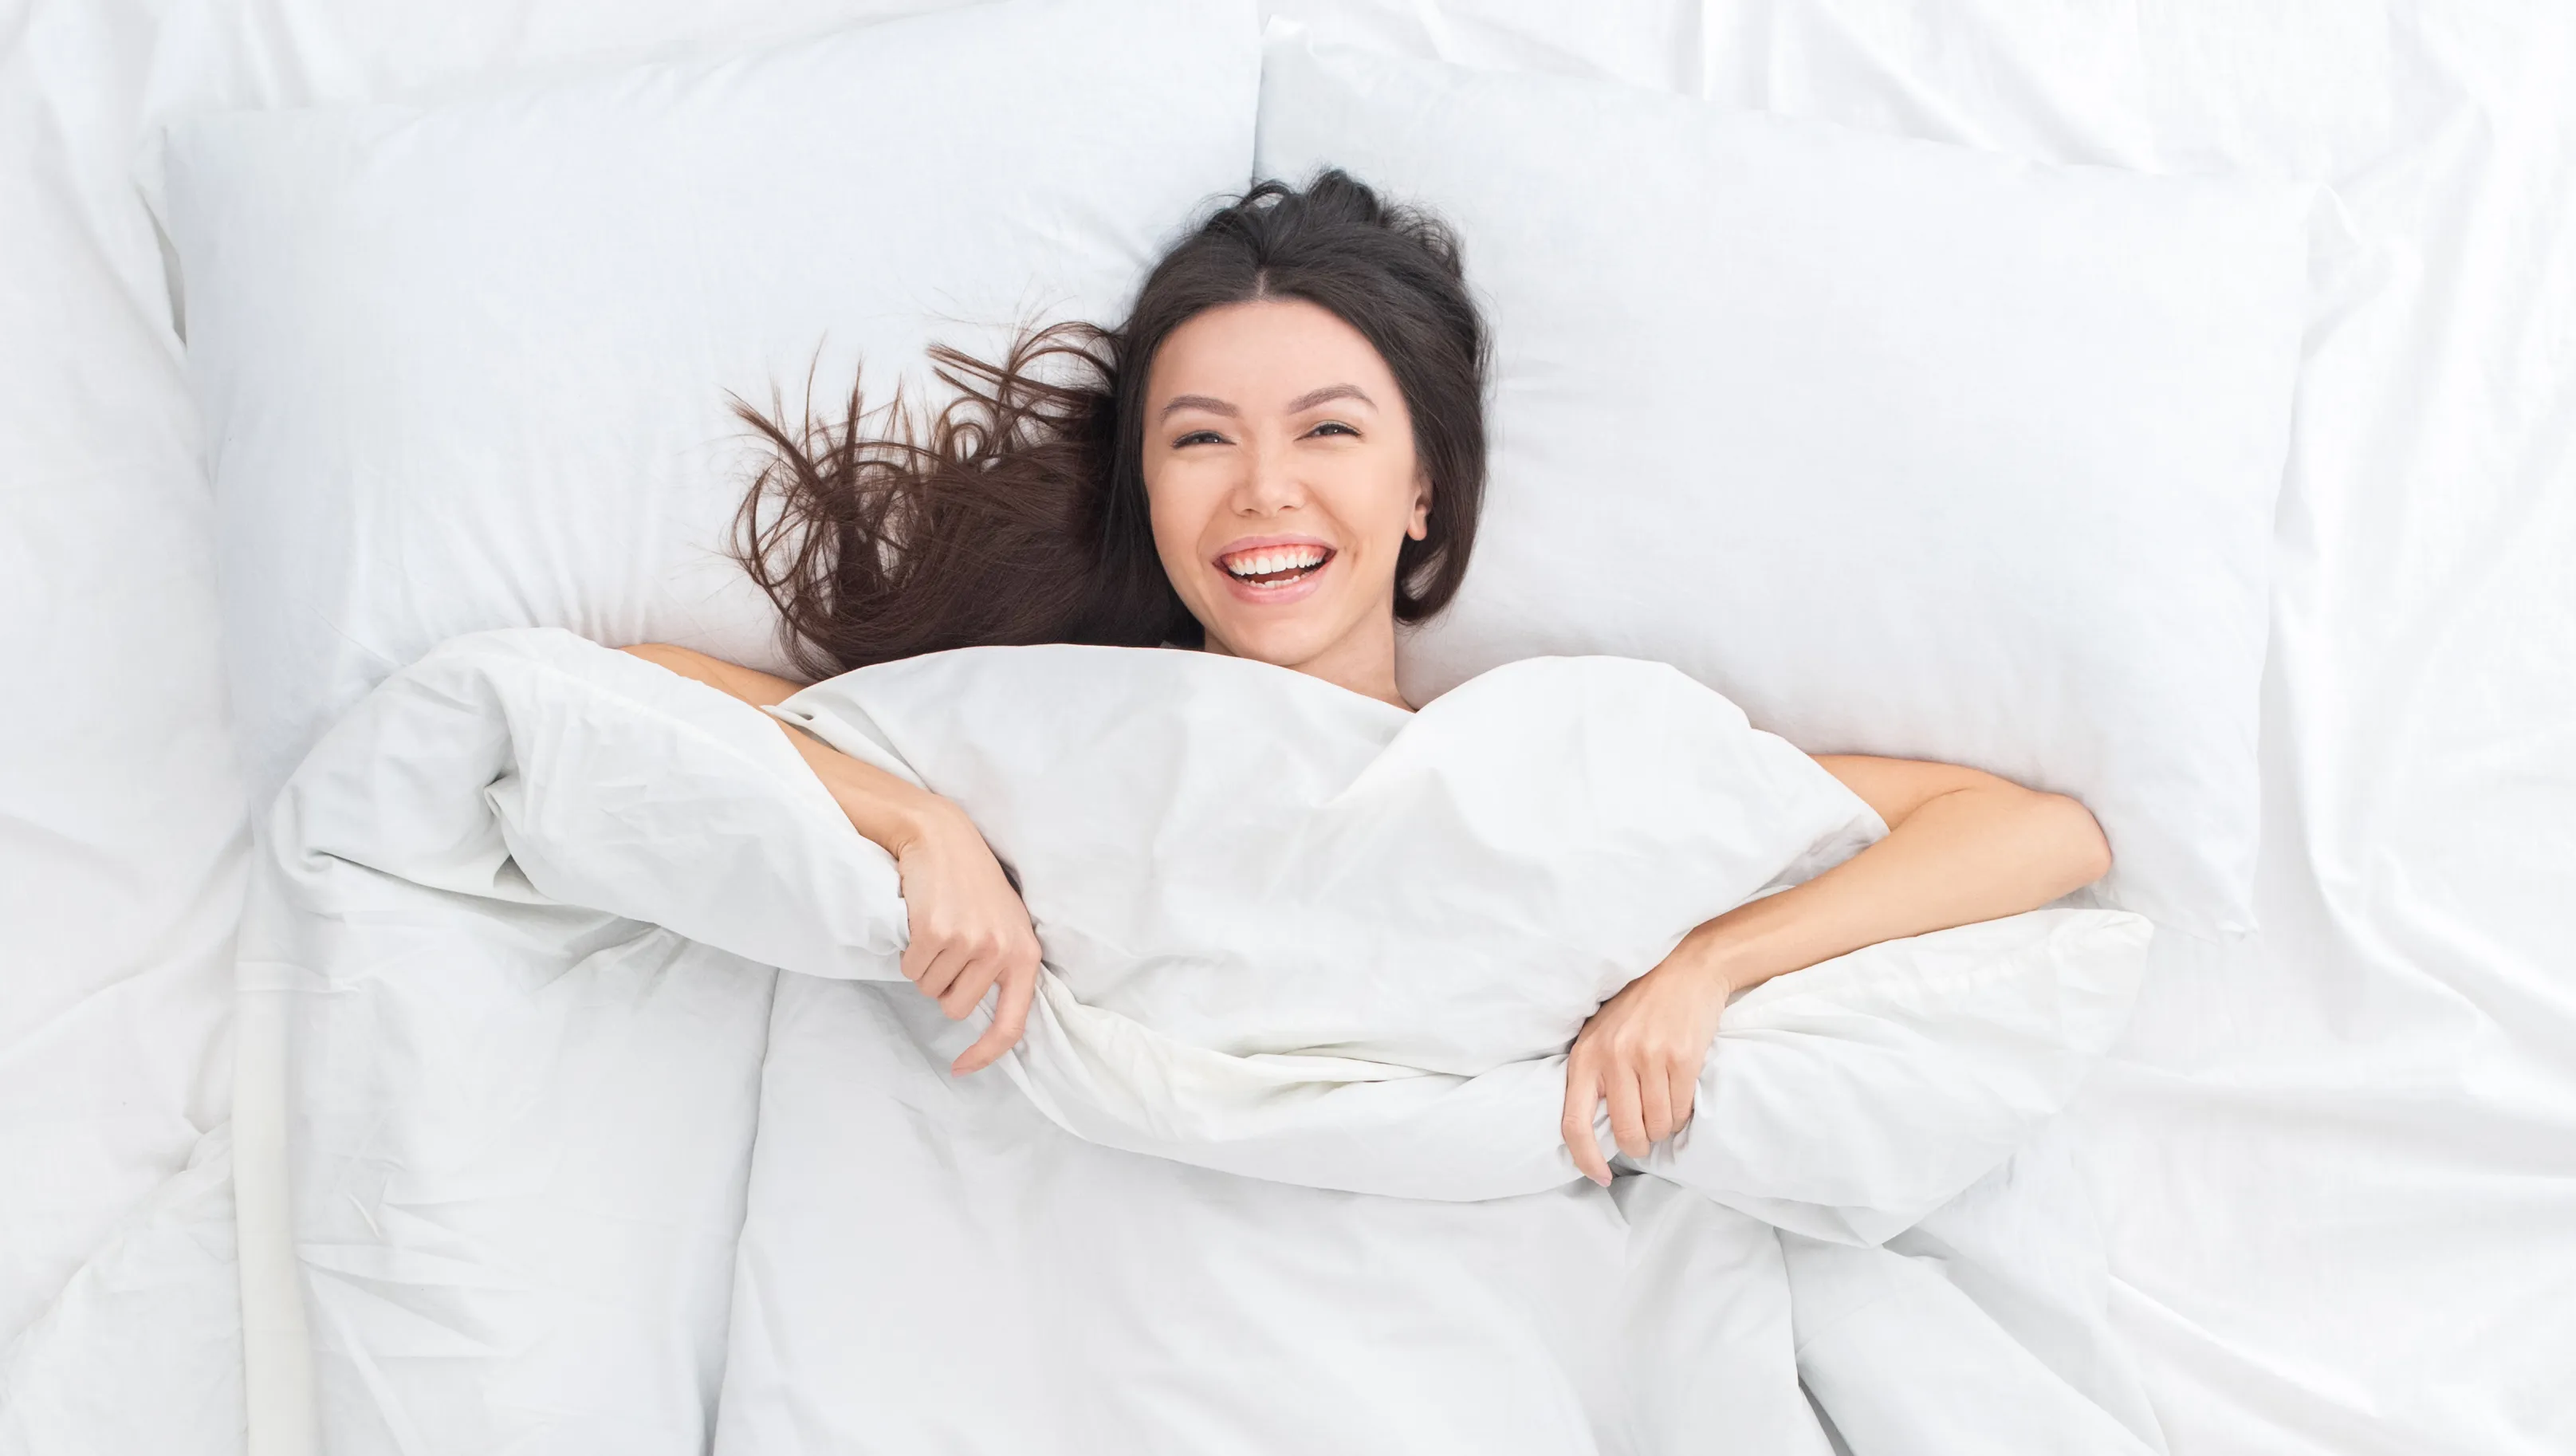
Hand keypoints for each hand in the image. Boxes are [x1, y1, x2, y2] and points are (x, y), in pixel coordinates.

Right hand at [887, 804, 1043, 1075]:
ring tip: (937, 928)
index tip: (962, 1069)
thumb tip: (991, 1022)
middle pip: (956, 1009)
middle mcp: (1000, 952)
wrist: (942, 837)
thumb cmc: (972, 885)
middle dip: (944, 986)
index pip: (1010, 1024)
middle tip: (948, 947)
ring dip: (926, 967)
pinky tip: (919, 923)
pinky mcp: (935, 932)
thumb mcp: (1005, 925)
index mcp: (1024, 956)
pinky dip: (908, 954)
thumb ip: (1004, 968)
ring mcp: (969, 941)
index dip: (985, 1054)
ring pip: (930, 990)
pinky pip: (910, 970)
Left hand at [1560, 948, 1734, 1186]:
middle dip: (1638, 1144)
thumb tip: (1594, 1130)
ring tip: (1664, 1108)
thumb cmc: (1639, 1007)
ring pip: (1657, 1125)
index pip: (1573, 1123)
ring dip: (1663, 1128)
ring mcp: (1647, 1057)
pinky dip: (1682, 1113)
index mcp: (1585, 1056)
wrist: (1686, 969)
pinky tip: (1680, 1095)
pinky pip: (1681, 1109)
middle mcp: (1613, 1057)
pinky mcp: (1681, 1057)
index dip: (1585, 1158)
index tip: (1600, 1176)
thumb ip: (1593, 1075)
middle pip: (1624, 1131)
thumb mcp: (1600, 1033)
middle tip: (1645, 1138)